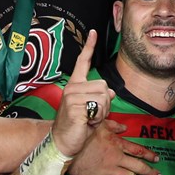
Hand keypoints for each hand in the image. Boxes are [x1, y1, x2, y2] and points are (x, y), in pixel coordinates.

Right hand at [49, 31, 105, 155]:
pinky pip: (99, 107)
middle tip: (92, 115)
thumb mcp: (92, 110)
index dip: (89, 46)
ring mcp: (72, 96)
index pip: (83, 62)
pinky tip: (87, 123)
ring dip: (102, 112)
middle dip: (105, 103)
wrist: (63, 142)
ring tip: (90, 119)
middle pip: (104, 86)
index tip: (93, 32)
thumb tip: (110, 92)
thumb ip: (100, 98)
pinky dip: (99, 118)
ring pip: (104, 96)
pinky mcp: (75, 106)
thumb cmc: (78, 127)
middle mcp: (72, 88)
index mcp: (75, 85)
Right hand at [67, 120, 161, 174]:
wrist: (66, 148)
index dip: (148, 155)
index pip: (137, 150)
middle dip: (150, 172)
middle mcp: (116, 158)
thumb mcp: (99, 124)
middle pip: (138, 166)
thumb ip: (114, 125)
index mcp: (117, 144)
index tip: (156, 159)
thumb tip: (124, 127)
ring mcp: (108, 170)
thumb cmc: (82, 134)